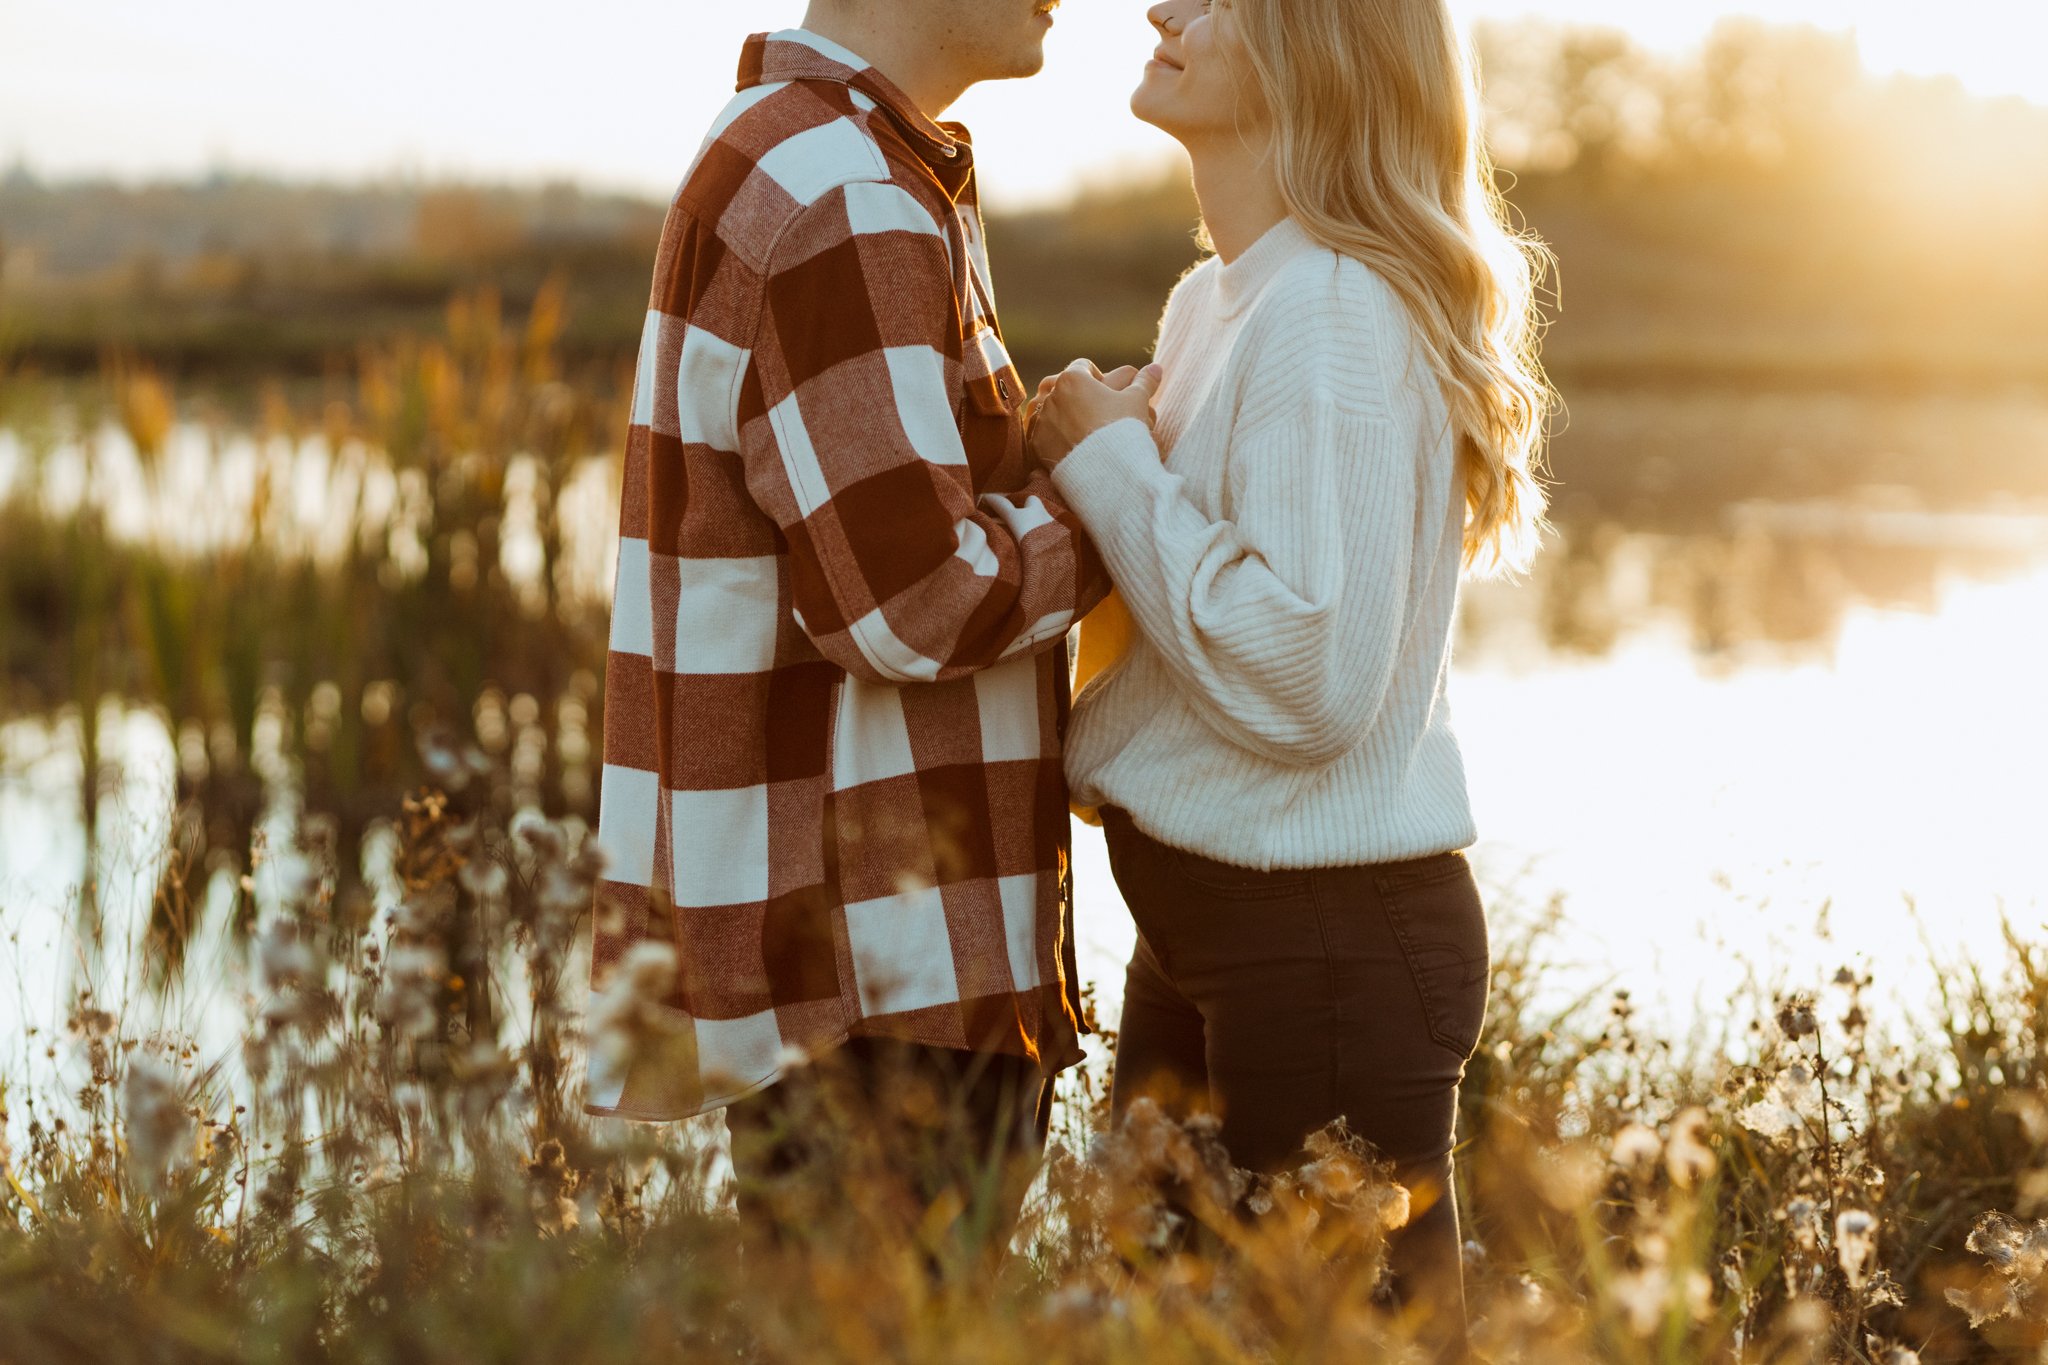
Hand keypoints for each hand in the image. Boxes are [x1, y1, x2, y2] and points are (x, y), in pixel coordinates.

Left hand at [1027, 360, 1163, 467]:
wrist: (1106, 470)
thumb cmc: (1123, 430)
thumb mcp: (1137, 402)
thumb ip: (1144, 382)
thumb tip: (1157, 368)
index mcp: (1073, 378)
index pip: (1084, 367)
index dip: (1098, 376)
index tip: (1107, 391)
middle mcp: (1051, 395)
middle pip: (1064, 387)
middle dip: (1077, 395)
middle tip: (1094, 411)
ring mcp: (1041, 420)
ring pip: (1051, 409)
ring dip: (1063, 414)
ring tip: (1082, 429)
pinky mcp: (1036, 444)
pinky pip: (1043, 433)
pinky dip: (1054, 435)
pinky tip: (1070, 444)